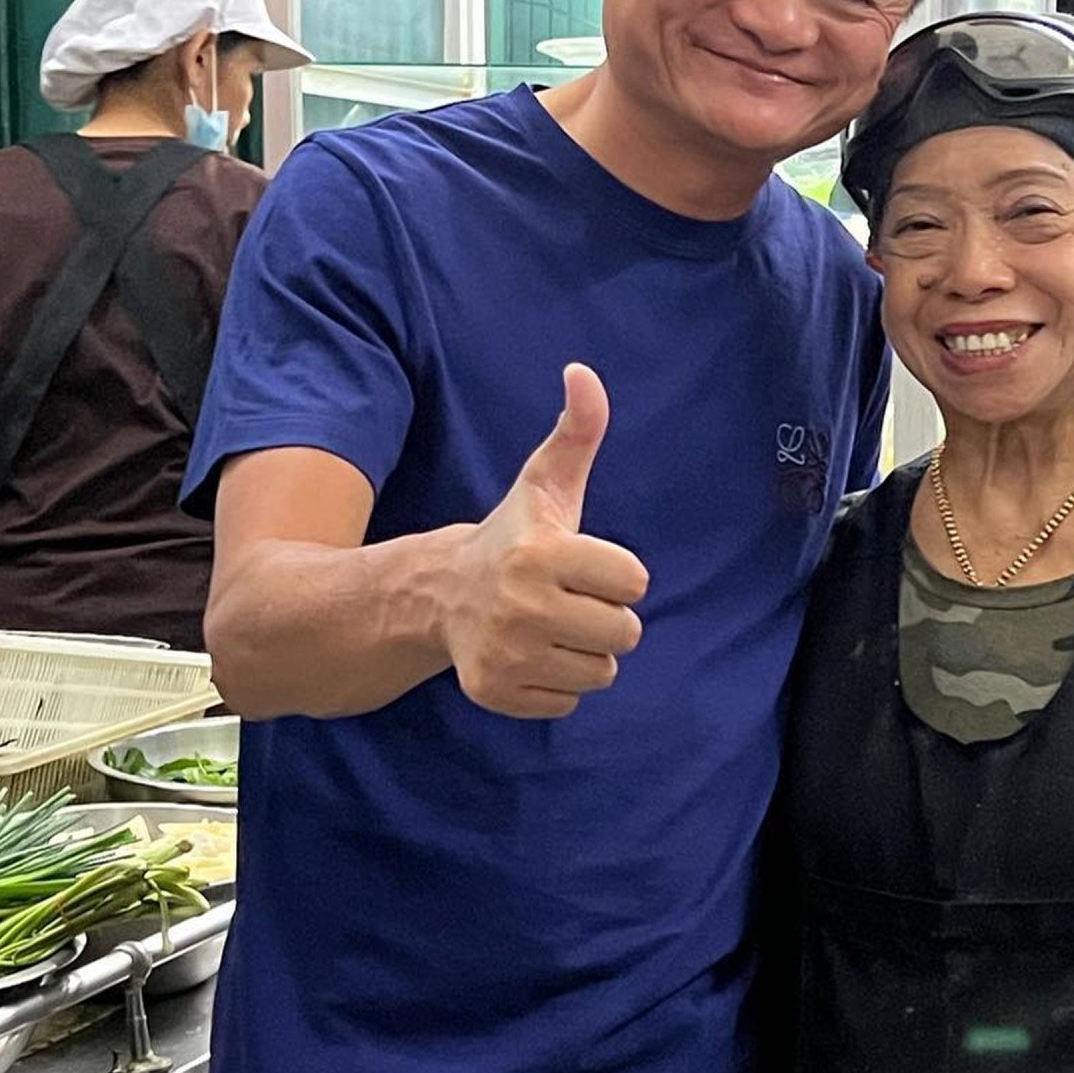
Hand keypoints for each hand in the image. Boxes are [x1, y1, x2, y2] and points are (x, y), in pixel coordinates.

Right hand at [435, 364, 648, 718]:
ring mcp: (507, 653)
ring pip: (601, 672)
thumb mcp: (546, 483)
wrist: (438, 594)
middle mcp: (522, 606)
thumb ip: (578, 430)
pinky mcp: (495, 691)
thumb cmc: (513, 536)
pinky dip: (556, 682)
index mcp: (543, 552)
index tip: (580, 563)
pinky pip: (568, 701)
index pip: (635, 581)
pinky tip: (530, 654)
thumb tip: (583, 371)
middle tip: (567, 599)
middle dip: (604, 616)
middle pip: (624, 633)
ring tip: (551, 626)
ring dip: (585, 652)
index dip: (616, 572)